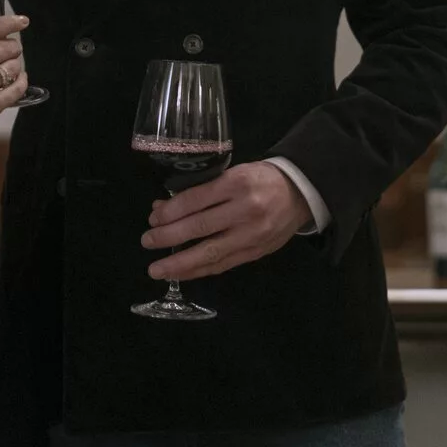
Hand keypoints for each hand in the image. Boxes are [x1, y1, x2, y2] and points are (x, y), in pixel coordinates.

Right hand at [0, 15, 29, 161]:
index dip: (9, 24)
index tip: (22, 21)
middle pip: (5, 48)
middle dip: (13, 48)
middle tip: (12, 51)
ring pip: (13, 67)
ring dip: (15, 66)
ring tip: (9, 70)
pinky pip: (17, 88)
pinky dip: (21, 82)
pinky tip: (18, 81)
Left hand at [140, 161, 312, 281]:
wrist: (299, 193)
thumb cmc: (260, 179)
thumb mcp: (232, 173)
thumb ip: (201, 190)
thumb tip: (163, 207)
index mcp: (237, 183)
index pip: (196, 200)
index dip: (171, 211)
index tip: (153, 218)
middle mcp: (245, 210)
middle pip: (200, 227)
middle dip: (169, 237)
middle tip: (147, 241)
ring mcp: (252, 234)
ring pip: (211, 252)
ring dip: (180, 263)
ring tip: (157, 269)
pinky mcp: (256, 252)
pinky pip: (223, 265)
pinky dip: (199, 271)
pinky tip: (181, 273)